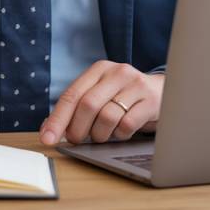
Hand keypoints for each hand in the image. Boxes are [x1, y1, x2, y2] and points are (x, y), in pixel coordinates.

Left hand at [38, 61, 164, 145]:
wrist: (162, 92)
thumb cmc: (124, 97)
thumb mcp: (100, 94)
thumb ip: (76, 107)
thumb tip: (48, 128)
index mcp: (99, 69)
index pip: (71, 95)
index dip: (57, 119)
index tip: (47, 139)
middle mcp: (117, 72)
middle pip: (88, 105)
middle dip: (78, 130)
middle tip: (77, 140)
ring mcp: (135, 84)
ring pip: (107, 117)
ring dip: (100, 135)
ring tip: (103, 135)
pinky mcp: (150, 100)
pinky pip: (126, 125)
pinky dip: (119, 135)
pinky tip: (121, 132)